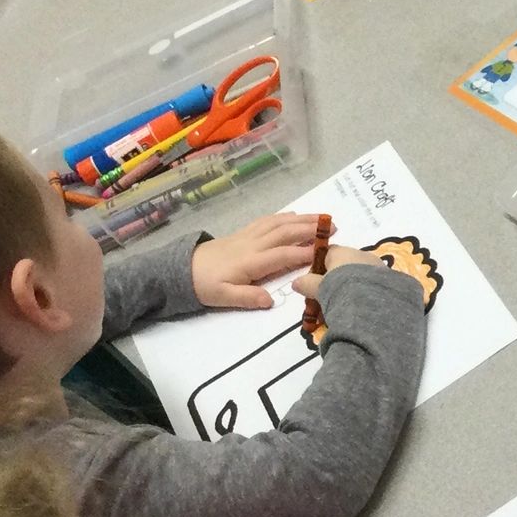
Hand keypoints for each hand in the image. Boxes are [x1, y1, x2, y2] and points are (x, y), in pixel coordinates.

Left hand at [191, 213, 325, 309]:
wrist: (183, 269)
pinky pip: (267, 220)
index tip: (326, 251)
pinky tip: (295, 216)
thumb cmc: (205, 285)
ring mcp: (248, 236)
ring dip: (302, 219)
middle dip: (310, 229)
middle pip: (285, 232)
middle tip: (333, 228)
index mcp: (251, 261)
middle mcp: (253, 244)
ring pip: (278, 223)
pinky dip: (284, 216)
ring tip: (322, 218)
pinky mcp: (244, 233)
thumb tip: (269, 301)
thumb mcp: (224, 297)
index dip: (305, 252)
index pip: (283, 254)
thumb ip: (247, 298)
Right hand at [294, 245, 385, 304]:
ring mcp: (377, 266)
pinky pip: (371, 286)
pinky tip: (361, 310)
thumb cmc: (341, 289)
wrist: (374, 302)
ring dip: (350, 291)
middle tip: (327, 302)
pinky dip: (364, 296)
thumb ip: (308, 284)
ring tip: (343, 310)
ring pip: (358, 278)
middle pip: (344, 267)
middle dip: (335, 283)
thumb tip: (296, 282)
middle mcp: (361, 255)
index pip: (327, 253)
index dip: (319, 268)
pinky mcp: (389, 280)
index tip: (314, 285)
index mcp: (342, 252)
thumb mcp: (320, 288)